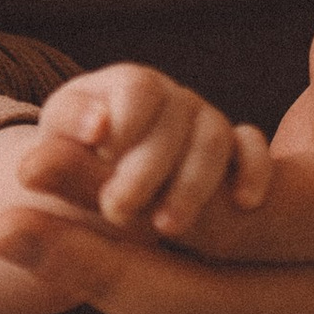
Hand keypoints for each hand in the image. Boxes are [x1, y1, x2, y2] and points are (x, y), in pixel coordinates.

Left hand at [13, 63, 270, 238]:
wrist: (99, 174)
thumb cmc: (73, 152)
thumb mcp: (58, 139)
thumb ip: (69, 129)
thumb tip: (96, 127)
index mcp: (132, 84)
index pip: (139, 89)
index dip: (123, 124)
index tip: (100, 160)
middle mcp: (175, 98)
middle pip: (177, 120)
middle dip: (147, 169)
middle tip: (116, 211)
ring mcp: (208, 122)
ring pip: (215, 141)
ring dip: (194, 184)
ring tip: (166, 228)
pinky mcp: (234, 150)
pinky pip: (254, 150)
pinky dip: (255, 171)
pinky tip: (243, 203)